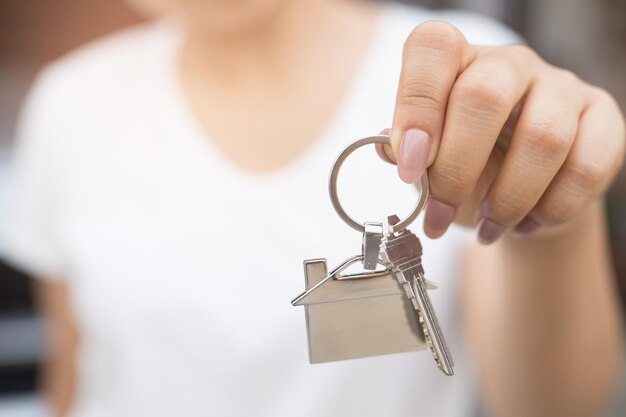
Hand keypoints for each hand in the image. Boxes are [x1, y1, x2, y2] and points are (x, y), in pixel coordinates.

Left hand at [377, 21, 624, 243]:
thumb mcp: (429, 161)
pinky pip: (586, 165)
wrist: (526, 194)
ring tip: (489, 227)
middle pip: (484, 95)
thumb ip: (406, 151)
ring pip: (543, 136)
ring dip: (508, 198)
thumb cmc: (469, 169)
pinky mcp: (602, 119)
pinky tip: (527, 223)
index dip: (416, 105)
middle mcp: (509, 64)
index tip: (410, 167)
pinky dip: (552, 208)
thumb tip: (387, 147)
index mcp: (457, 62)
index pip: (432, 49)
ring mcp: (561, 86)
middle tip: (439, 215)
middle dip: (456, 170)